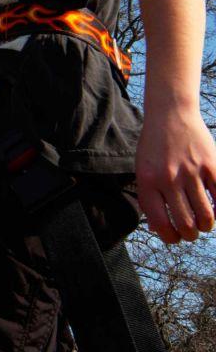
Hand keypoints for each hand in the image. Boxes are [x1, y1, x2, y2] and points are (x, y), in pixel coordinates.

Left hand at [135, 110, 215, 243]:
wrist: (171, 113)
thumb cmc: (154, 146)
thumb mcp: (142, 170)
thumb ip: (149, 198)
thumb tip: (160, 229)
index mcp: (148, 181)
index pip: (160, 224)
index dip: (170, 237)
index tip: (175, 237)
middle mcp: (169, 178)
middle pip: (186, 224)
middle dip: (190, 234)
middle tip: (191, 230)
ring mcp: (191, 171)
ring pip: (206, 216)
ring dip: (206, 226)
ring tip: (203, 222)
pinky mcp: (211, 164)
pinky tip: (215, 209)